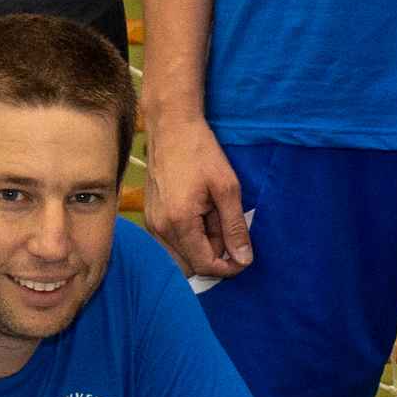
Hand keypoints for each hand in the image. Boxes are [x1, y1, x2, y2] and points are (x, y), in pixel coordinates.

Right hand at [143, 115, 250, 279]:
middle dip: (214, 257)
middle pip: (190, 266)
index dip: (228, 268)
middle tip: (230, 230)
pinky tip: (203, 215)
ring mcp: (151, 223)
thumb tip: (243, 259)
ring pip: (179, 256)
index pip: (204, 265)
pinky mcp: (151, 216)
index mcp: (178, 223)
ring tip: (216, 219)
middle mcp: (159, 228)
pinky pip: (171, 242)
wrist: (171, 127)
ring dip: (202, 247)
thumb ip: (234, 227)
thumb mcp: (227, 188)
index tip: (244, 257)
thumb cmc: (200, 152)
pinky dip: (190, 238)